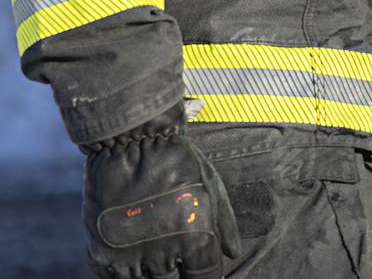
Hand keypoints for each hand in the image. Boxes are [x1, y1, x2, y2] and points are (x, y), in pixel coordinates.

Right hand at [81, 105, 239, 278]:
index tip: (200, 272)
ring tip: (154, 257)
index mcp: (196, 240)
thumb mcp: (211, 188)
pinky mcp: (102, 253)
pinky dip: (124, 272)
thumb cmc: (178, 163)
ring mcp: (130, 256)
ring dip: (150, 275)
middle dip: (176, 277)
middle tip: (176, 262)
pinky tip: (132, 257)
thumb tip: (232, 254)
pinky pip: (114, 278)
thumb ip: (224, 225)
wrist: (132, 143)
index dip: (205, 278)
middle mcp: (164, 253)